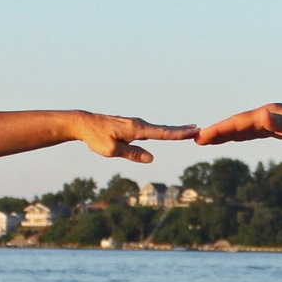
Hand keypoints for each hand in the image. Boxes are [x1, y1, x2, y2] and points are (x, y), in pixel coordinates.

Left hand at [72, 114, 198, 163]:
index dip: (178, 134)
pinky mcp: (131, 126)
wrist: (83, 123)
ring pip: (158, 128)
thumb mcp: (112, 150)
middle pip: (163, 129)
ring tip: (189, 129)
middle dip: (181, 130)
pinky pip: (150, 129)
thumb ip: (132, 154)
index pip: (161, 133)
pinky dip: (162, 130)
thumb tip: (151, 158)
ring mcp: (135, 124)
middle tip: (198, 129)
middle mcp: (138, 124)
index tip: (193, 131)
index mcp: (135, 130)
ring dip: (174, 129)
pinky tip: (166, 132)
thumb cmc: (96, 138)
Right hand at [197, 104, 281, 146]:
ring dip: (225, 133)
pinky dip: (240, 135)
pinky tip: (235, 138)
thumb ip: (280, 122)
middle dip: (216, 132)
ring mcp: (269, 120)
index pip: (237, 122)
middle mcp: (265, 115)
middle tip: (195, 140)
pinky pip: (252, 132)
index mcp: (265, 115)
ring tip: (207, 140)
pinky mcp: (276, 127)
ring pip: (242, 128)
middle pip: (235, 124)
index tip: (201, 136)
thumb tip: (262, 116)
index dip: (218, 130)